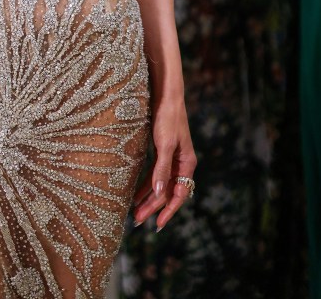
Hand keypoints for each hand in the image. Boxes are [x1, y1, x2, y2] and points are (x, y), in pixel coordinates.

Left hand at [133, 93, 196, 230]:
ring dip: (148, 197)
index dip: (167, 210)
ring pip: (160, 183)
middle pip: (167, 191)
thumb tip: (158, 194)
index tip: (157, 225)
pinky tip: (136, 192)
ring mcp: (171, 157)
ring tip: (134, 211)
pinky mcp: (161, 150)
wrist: (165, 94)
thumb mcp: (164, 144)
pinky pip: (155, 173)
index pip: (178, 194)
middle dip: (153, 207)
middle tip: (137, 220)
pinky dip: (146, 184)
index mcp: (186, 163)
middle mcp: (180, 163)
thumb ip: (161, 169)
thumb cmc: (167, 117)